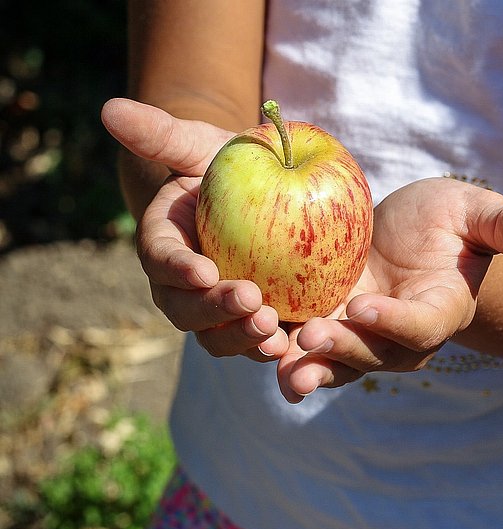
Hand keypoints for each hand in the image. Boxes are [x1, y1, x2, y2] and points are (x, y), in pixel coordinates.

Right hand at [100, 98, 288, 360]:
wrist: (264, 194)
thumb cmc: (228, 165)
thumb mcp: (201, 145)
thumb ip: (162, 133)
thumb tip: (110, 109)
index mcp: (165, 245)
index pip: (162, 260)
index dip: (178, 269)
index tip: (203, 271)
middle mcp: (185, 288)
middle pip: (187, 311)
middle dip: (215, 312)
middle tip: (252, 301)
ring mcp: (219, 312)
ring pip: (220, 338)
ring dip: (243, 339)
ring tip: (273, 332)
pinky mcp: (256, 323)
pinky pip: (259, 345)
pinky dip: (274, 354)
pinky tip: (298, 349)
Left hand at [277, 177, 502, 400]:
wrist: (408, 236)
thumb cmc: (447, 220)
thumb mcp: (473, 211)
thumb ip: (500, 223)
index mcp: (442, 309)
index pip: (422, 326)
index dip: (395, 322)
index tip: (365, 306)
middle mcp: (402, 337)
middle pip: (375, 355)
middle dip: (344, 350)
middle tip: (311, 337)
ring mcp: (363, 338)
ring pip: (338, 363)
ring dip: (310, 367)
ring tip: (281, 367)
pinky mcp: (329, 327)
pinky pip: (307, 348)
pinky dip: (283, 352)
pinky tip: (255, 347)